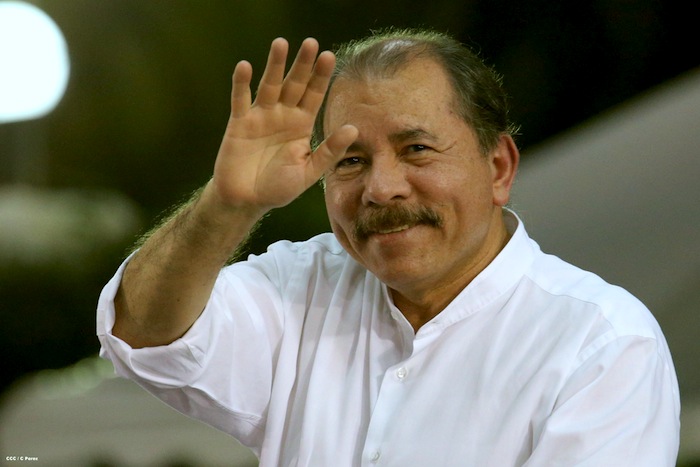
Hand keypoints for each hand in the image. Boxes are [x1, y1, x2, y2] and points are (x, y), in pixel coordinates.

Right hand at [210, 37, 357, 213]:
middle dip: (302, 64)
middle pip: (294, 84)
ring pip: (269, 85)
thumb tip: (353, 129)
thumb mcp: (309, 172)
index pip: (314, 95)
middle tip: (311, 43)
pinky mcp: (239, 123)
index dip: (321, 76)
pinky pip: (240, 100)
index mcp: (301, 125)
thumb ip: (329, 152)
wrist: (246, 201)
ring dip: (274, 65)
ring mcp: (260, 117)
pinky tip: (245, 66)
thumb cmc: (279, 188)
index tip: (329, 56)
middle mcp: (282, 115)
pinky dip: (241, 84)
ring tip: (281, 43)